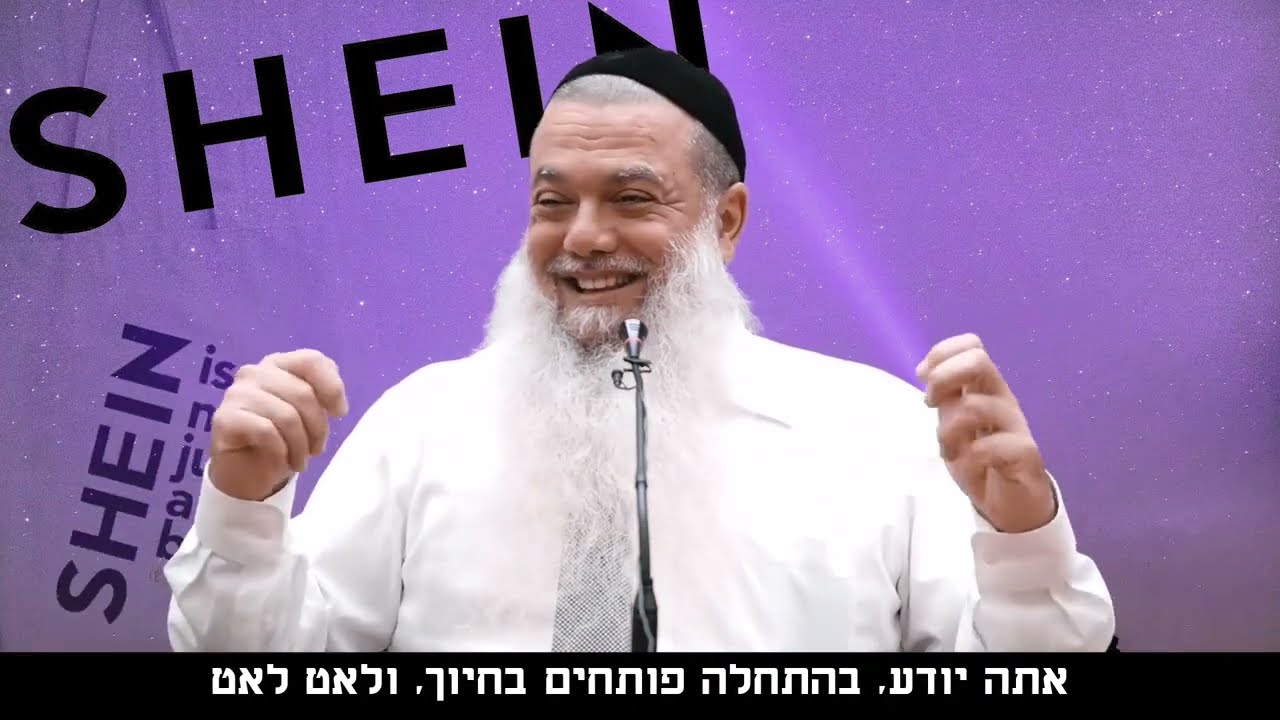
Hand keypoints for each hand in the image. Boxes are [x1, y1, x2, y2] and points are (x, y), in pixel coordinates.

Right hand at [209, 349, 348, 500]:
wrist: (246, 472)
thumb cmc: (282, 438)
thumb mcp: (309, 415)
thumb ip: (323, 397)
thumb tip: (338, 406)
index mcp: (278, 364)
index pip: (311, 360)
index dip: (332, 387)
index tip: (339, 413)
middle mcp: (255, 372)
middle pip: (303, 393)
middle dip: (317, 428)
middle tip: (316, 450)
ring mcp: (236, 393)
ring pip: (286, 416)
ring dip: (300, 446)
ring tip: (300, 462)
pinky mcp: (225, 418)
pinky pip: (266, 431)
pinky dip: (281, 451)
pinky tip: (281, 461)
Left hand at [915, 333, 1055, 533]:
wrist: (1013, 502)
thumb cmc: (981, 459)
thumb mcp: (954, 424)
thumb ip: (943, 398)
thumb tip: (923, 370)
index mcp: (986, 388)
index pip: (972, 346)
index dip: (942, 354)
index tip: (923, 377)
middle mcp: (1003, 400)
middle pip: (978, 361)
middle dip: (943, 379)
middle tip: (931, 406)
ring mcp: (1016, 426)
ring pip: (975, 406)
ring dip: (948, 431)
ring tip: (949, 452)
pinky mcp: (1026, 455)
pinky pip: (990, 448)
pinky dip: (969, 460)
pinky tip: (969, 469)